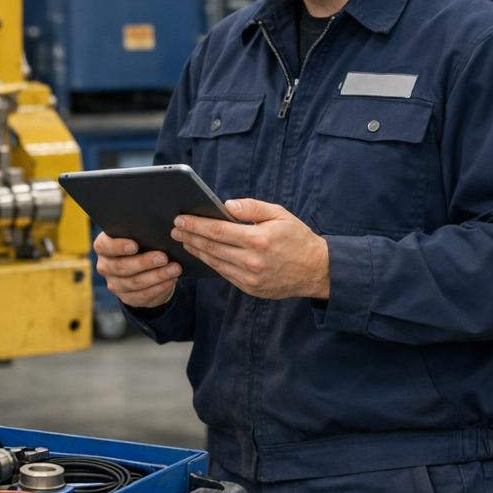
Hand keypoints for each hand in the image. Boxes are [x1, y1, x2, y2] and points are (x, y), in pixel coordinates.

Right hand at [92, 231, 180, 308]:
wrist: (144, 270)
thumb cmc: (142, 245)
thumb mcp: (138, 237)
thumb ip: (140, 233)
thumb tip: (155, 230)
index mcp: (103, 247)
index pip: (104, 246)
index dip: (118, 246)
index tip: (134, 245)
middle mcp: (105, 266)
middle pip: (121, 266)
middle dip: (144, 262)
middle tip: (163, 257)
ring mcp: (115, 284)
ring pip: (134, 282)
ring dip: (157, 276)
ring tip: (175, 269)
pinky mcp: (127, 298)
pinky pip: (143, 295)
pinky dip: (159, 287)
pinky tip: (171, 280)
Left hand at [172, 198, 329, 299]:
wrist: (317, 270)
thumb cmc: (297, 238)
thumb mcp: (279, 214)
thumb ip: (252, 207)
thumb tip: (226, 204)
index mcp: (259, 239)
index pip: (218, 230)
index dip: (195, 224)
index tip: (180, 219)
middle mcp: (252, 261)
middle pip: (211, 247)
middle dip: (190, 236)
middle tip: (175, 229)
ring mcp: (250, 278)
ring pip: (214, 262)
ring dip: (196, 250)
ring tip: (184, 240)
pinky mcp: (250, 288)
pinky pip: (224, 273)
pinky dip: (210, 263)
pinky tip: (202, 254)